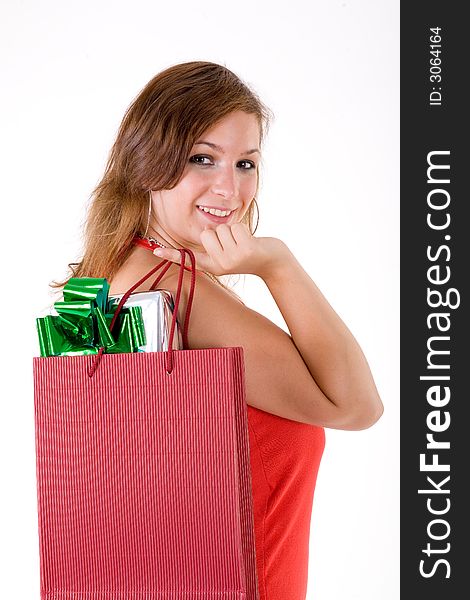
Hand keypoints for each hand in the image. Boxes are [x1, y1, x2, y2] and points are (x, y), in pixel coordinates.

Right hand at [153, 223, 290, 278]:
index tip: (155, 250)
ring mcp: (233, 258)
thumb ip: (214, 248)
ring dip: (232, 230)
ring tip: (242, 242)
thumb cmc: (248, 254)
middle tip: (232, 242)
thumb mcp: (228, 256)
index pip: (189, 259)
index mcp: (213, 266)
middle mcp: (220, 265)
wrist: (272, 262)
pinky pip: (235, 227)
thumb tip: (203, 236)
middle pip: (205, 234)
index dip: (171, 254)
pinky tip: (250, 240)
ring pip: (220, 229)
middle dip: (218, 231)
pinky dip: (243, 229)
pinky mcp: (245, 250)